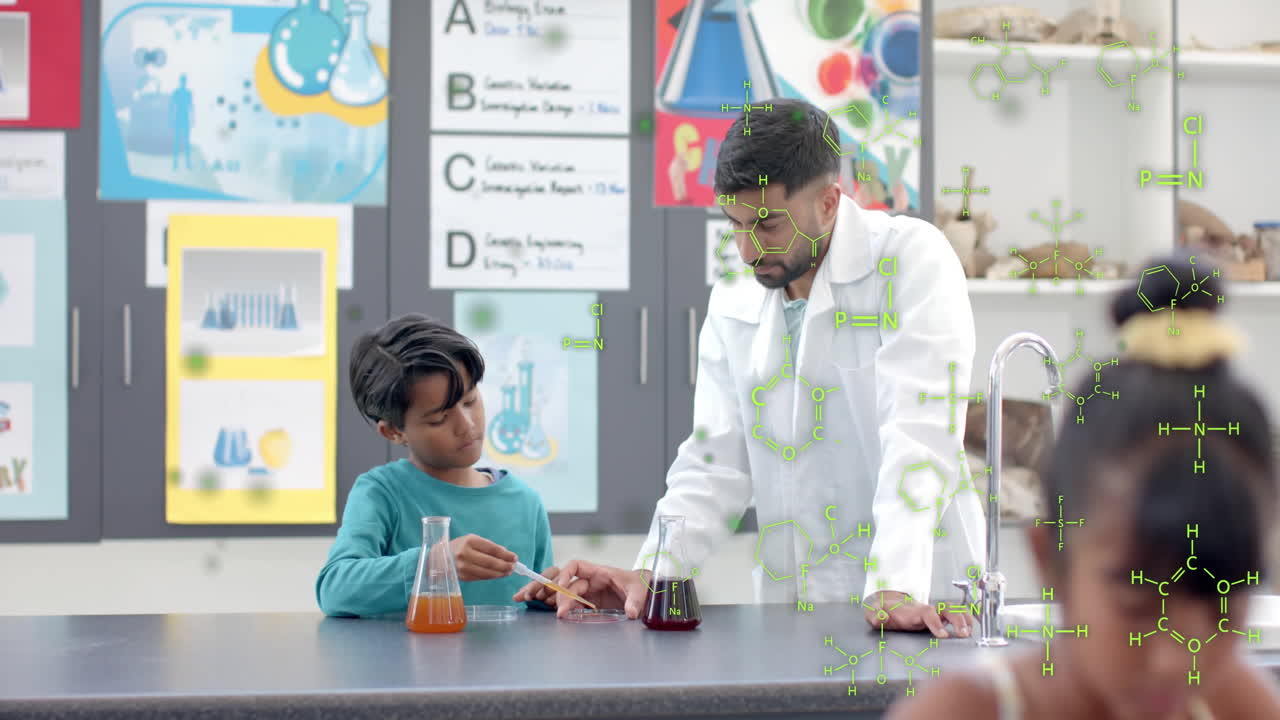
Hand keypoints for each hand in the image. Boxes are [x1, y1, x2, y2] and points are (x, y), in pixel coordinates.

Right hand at [448, 534, 515, 581]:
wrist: (439, 557)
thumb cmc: (460, 546)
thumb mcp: (473, 541)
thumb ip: (489, 547)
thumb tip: (507, 555)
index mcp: (469, 541)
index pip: (492, 549)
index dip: (505, 554)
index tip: (515, 557)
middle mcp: (465, 554)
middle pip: (490, 562)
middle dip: (505, 565)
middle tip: (513, 567)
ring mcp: (463, 567)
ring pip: (487, 572)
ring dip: (500, 573)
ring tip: (508, 572)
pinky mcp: (463, 577)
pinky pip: (481, 578)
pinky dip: (492, 577)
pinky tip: (498, 575)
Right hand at [514, 559, 647, 618]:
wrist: (647, 595)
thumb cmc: (642, 586)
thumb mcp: (641, 590)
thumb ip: (635, 600)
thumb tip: (631, 613)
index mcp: (599, 572)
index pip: (576, 566)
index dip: (565, 573)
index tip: (560, 586)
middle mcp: (589, 582)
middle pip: (563, 581)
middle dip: (549, 589)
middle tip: (541, 601)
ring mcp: (586, 595)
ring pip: (560, 592)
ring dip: (544, 595)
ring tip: (524, 599)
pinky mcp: (586, 607)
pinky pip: (565, 605)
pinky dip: (552, 606)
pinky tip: (537, 608)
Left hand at [862, 590, 971, 638]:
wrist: (889, 604)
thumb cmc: (885, 611)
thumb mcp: (876, 613)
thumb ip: (876, 616)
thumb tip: (880, 617)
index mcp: (912, 611)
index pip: (927, 612)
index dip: (936, 622)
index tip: (943, 635)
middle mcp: (926, 609)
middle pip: (946, 608)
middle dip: (957, 620)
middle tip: (964, 634)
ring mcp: (934, 612)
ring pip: (954, 610)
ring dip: (965, 619)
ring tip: (970, 633)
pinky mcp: (939, 617)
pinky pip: (956, 614)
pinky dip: (966, 619)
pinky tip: (971, 629)